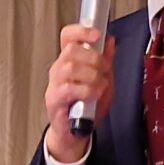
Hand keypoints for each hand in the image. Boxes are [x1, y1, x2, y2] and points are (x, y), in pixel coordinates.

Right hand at [43, 26, 114, 161]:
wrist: (76, 132)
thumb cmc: (86, 106)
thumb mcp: (103, 80)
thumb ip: (106, 61)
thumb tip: (109, 41)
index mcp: (70, 60)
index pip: (68, 36)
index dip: (81, 31)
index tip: (97, 35)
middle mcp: (60, 68)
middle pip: (71, 50)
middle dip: (94, 58)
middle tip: (105, 69)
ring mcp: (55, 83)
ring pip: (70, 67)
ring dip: (91, 75)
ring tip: (100, 85)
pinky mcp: (54, 99)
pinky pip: (69, 88)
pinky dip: (87, 90)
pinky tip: (94, 94)